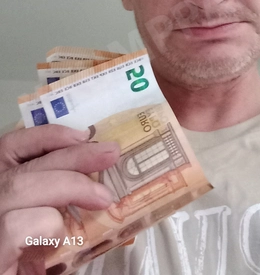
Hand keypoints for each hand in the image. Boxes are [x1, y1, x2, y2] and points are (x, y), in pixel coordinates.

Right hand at [0, 125, 119, 274]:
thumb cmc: (28, 262)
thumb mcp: (42, 226)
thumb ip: (55, 199)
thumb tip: (96, 179)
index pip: (11, 147)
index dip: (47, 136)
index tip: (82, 135)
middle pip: (23, 165)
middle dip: (73, 155)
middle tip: (110, 154)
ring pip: (20, 186)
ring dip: (70, 186)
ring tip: (103, 198)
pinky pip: (16, 225)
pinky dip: (47, 224)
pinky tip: (61, 237)